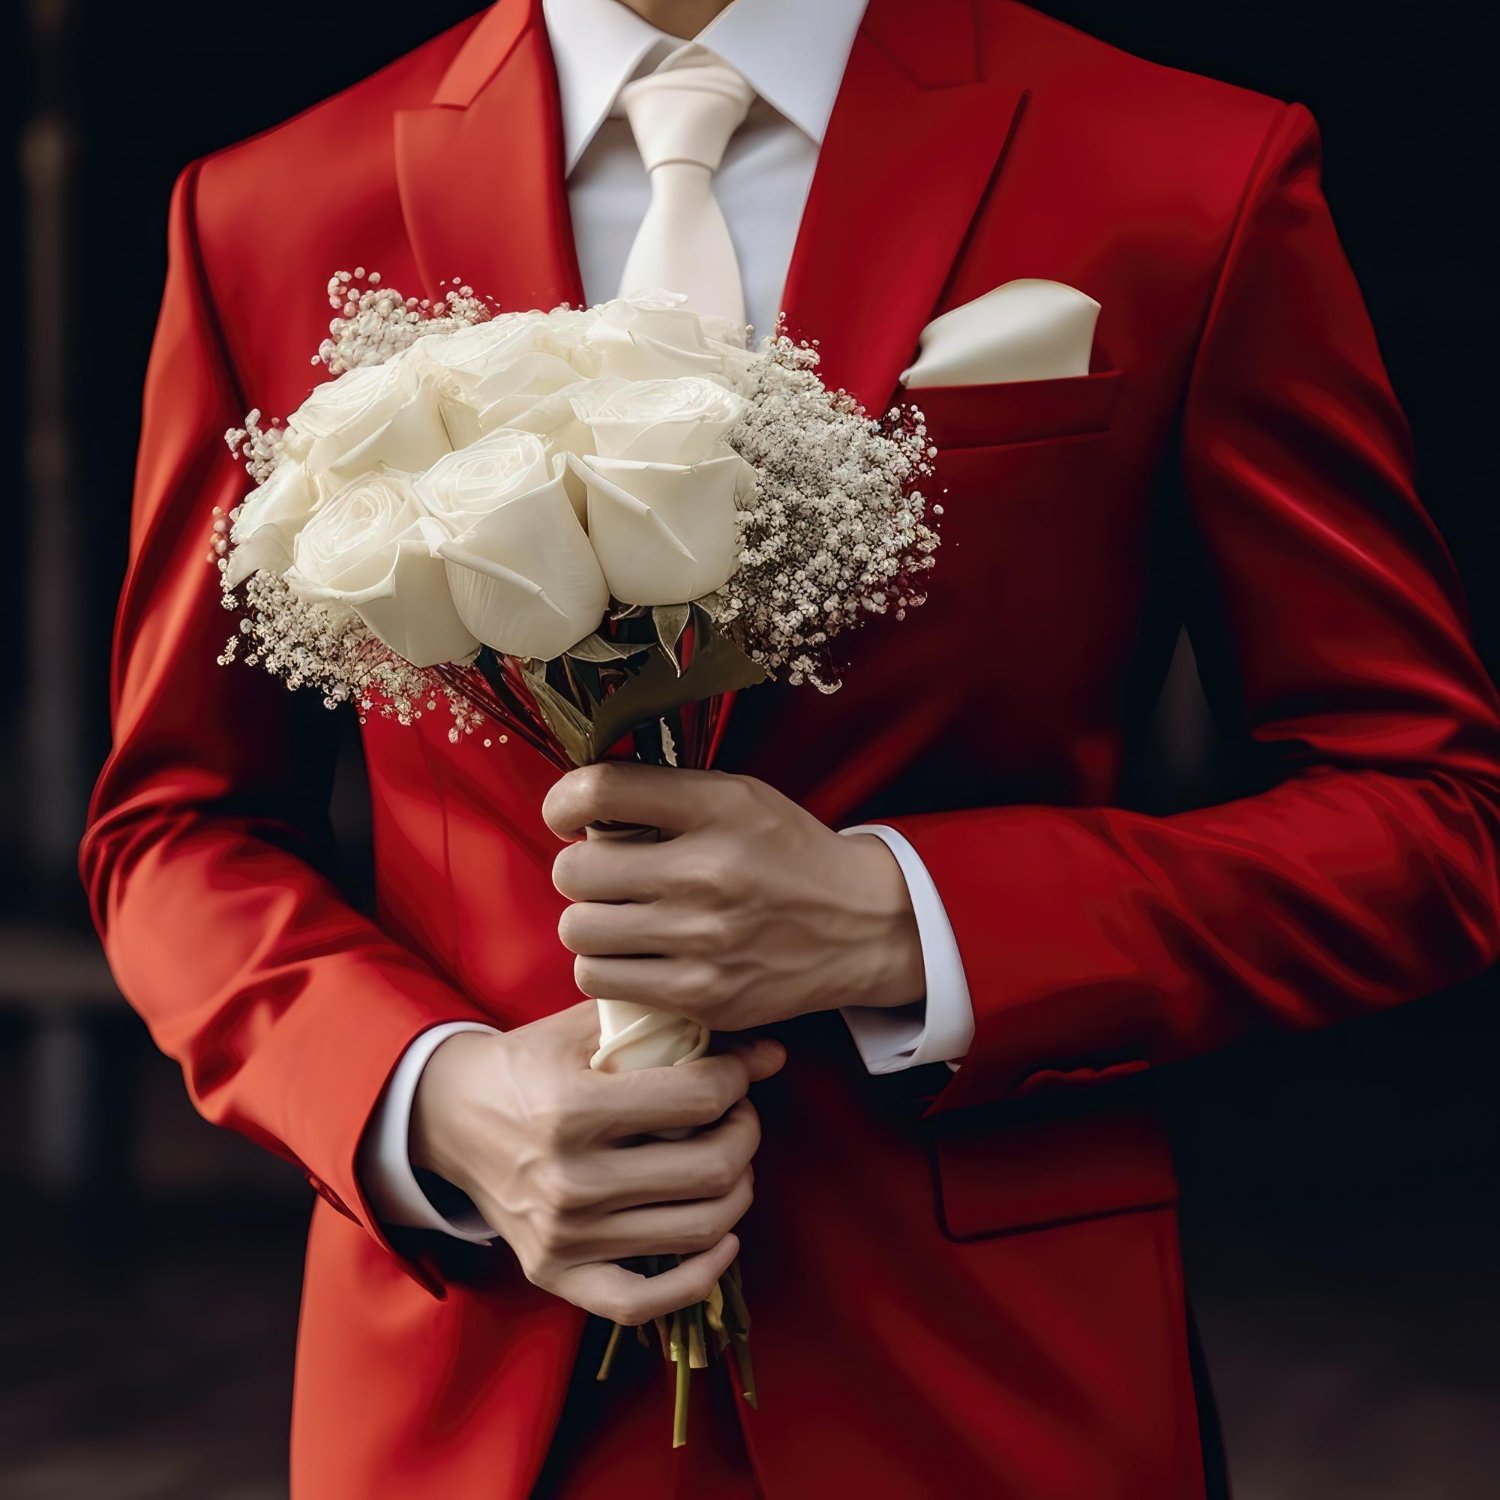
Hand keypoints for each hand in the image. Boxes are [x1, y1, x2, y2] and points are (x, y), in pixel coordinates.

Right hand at [410, 1001, 784, 1323]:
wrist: (450, 1117)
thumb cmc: (528, 1063)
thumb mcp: (585, 1028)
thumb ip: (671, 1029)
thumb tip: (770, 1053)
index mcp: (573, 1109)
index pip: (698, 1098)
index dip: (739, 1076)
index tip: (742, 1067)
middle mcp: (569, 1181)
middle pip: (710, 1168)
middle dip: (746, 1131)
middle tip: (740, 1113)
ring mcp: (563, 1236)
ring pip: (698, 1230)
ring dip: (737, 1189)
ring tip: (730, 1159)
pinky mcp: (555, 1273)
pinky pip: (644, 1302)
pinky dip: (700, 1277)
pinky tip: (723, 1240)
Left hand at [543, 763, 924, 1031]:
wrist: (861, 925)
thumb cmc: (786, 853)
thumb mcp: (738, 796)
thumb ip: (663, 792)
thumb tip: (578, 802)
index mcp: (718, 810)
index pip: (601, 791)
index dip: (564, 801)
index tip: (568, 815)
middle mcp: (708, 874)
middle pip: (575, 870)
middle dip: (579, 869)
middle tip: (607, 874)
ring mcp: (704, 943)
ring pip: (580, 931)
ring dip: (590, 922)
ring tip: (621, 915)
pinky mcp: (703, 997)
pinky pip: (602, 981)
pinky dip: (607, 965)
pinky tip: (636, 953)